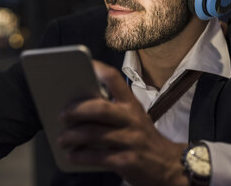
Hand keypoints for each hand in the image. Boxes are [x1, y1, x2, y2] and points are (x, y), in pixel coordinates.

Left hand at [58, 60, 187, 185]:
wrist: (169, 165)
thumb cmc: (142, 138)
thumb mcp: (134, 118)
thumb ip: (112, 110)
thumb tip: (77, 107)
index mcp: (132, 105)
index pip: (115, 80)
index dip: (98, 70)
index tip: (83, 66)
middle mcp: (132, 119)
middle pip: (100, 108)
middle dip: (76, 110)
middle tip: (62, 115)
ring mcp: (131, 140)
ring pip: (94, 134)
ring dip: (72, 136)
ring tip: (62, 139)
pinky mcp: (127, 161)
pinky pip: (98, 157)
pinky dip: (81, 156)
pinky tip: (72, 156)